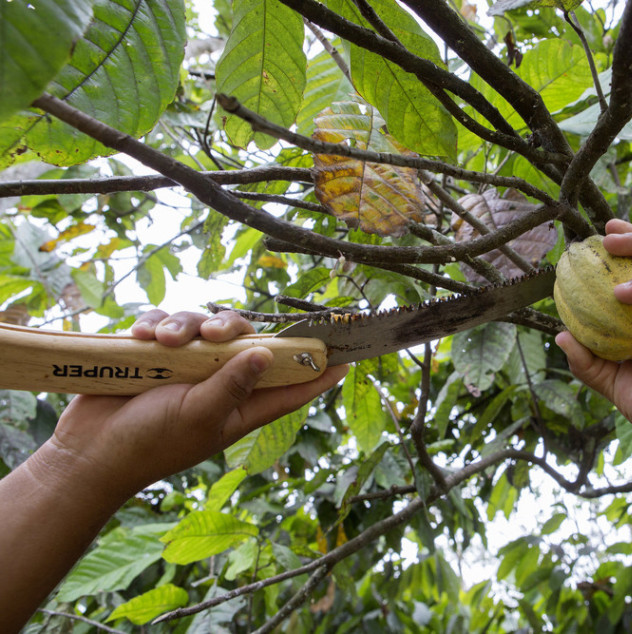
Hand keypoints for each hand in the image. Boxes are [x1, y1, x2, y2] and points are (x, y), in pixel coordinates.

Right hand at [36, 309, 348, 502]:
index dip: (320, 369)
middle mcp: (221, 380)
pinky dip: (157, 323)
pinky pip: (167, 322)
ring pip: (205, 324)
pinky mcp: (157, 353)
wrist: (89, 451)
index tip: (351, 353)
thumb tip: (269, 354)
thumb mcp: (199, 416)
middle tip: (214, 333)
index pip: (294, 385)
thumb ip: (232, 385)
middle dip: (233, 328)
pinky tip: (142, 335)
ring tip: (164, 340)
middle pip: (248, 339)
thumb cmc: (151, 444)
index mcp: (242, 405)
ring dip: (186, 324)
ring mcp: (189, 365)